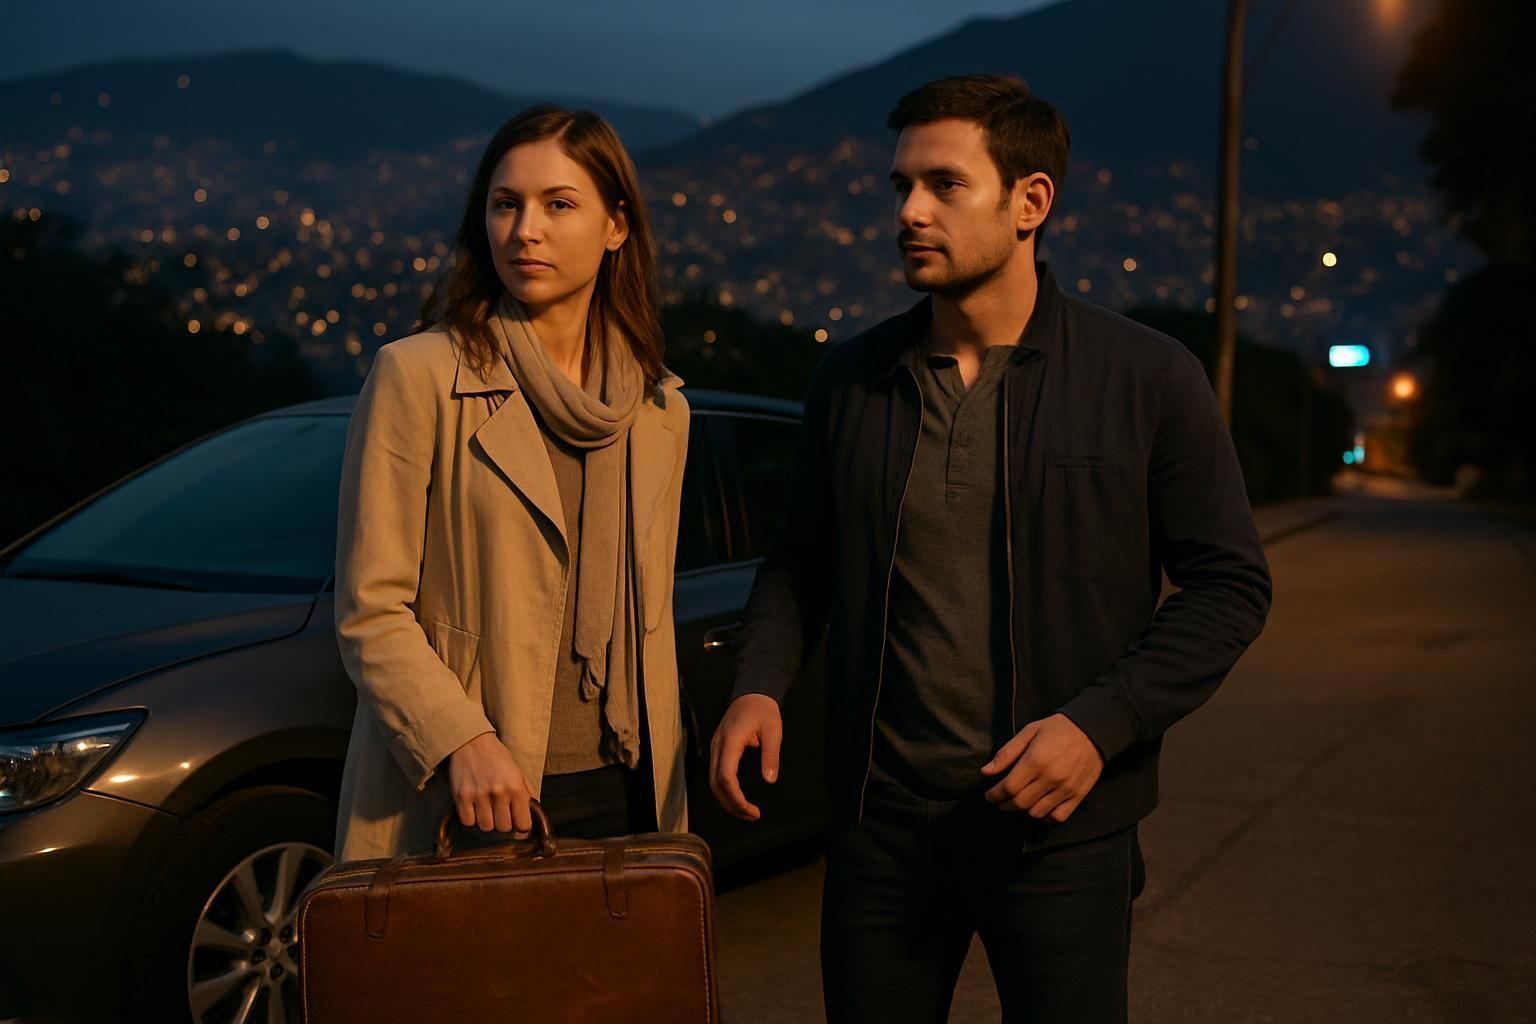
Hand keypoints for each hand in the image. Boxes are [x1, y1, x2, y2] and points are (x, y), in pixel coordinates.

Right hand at [447, 732, 532, 832]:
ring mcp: (479, 795)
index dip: (521, 825)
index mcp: (516, 787)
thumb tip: (535, 811)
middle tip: (500, 813)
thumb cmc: (497, 757)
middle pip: (504, 828)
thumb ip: (527, 792)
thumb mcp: (518, 771)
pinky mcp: (462, 797)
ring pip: (486, 827)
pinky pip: (468, 822)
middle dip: (503, 823)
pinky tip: (474, 809)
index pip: (523, 824)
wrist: (472, 742)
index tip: (516, 820)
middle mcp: (499, 792)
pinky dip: (471, 819)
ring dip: (487, 822)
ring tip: (486, 810)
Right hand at [709, 694, 782, 820]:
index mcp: (730, 742)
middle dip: (731, 804)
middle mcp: (717, 747)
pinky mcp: (717, 749)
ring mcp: (715, 748)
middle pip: (715, 784)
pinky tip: (737, 797)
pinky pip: (716, 775)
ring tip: (746, 812)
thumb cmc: (763, 710)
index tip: (751, 810)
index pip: (726, 776)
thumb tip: (769, 780)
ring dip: (727, 800)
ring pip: (713, 781)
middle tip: (751, 816)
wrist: (751, 692)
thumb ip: (771, 755)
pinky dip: (724, 790)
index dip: (736, 798)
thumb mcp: (773, 731)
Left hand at [980, 713, 1103, 821]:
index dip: (995, 795)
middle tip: (1000, 801)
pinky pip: (1058, 817)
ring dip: (1023, 811)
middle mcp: (1050, 778)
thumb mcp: (1029, 732)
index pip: (1009, 788)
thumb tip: (985, 772)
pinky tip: (1038, 809)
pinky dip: (1045, 817)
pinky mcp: (1078, 796)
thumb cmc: (1057, 728)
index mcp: (1035, 761)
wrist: (1093, 730)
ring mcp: (1066, 789)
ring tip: (1018, 803)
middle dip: (1005, 805)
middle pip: (1020, 803)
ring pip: (1036, 813)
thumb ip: (1006, 753)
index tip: (989, 795)